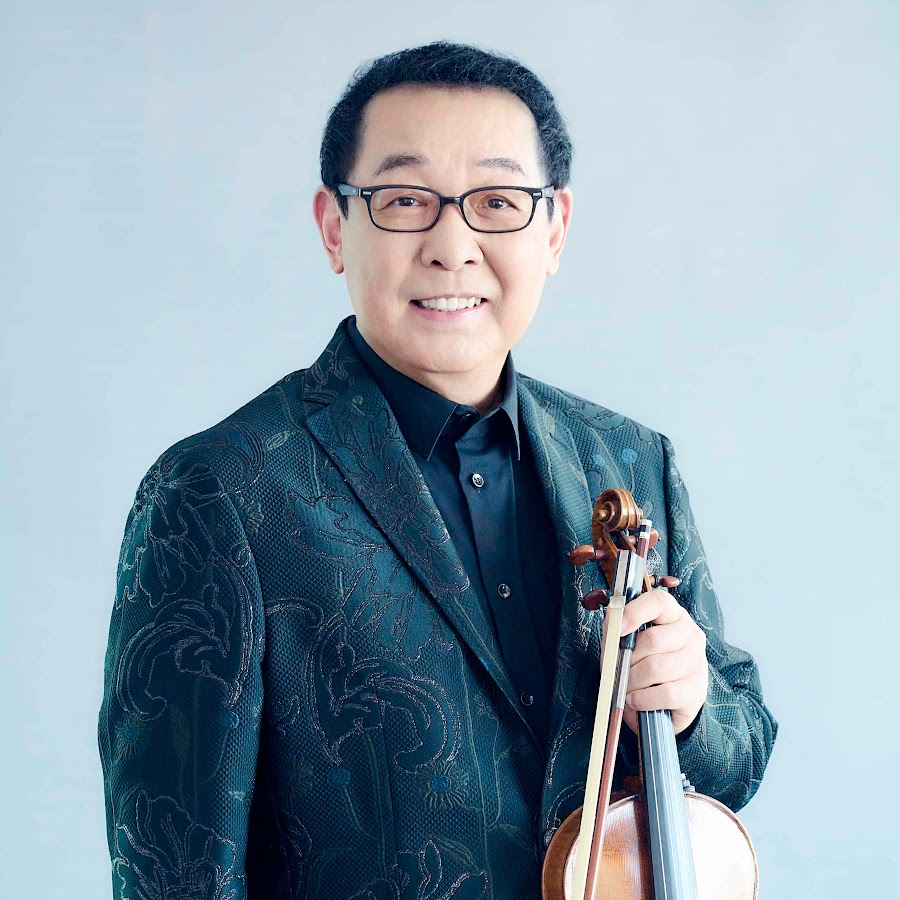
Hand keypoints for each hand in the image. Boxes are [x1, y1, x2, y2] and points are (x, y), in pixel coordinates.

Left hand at [614, 588, 708, 735]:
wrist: (659, 701)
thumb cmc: (639, 663)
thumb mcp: (623, 642)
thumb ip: (616, 628)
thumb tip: (612, 621)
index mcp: (672, 615)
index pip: (658, 603)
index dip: (636, 612)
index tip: (618, 628)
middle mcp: (690, 634)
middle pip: (653, 640)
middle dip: (628, 658)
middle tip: (618, 669)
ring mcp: (697, 662)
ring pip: (657, 667)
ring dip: (633, 680)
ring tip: (626, 686)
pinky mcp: (696, 691)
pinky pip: (666, 694)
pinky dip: (643, 699)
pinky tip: (635, 699)